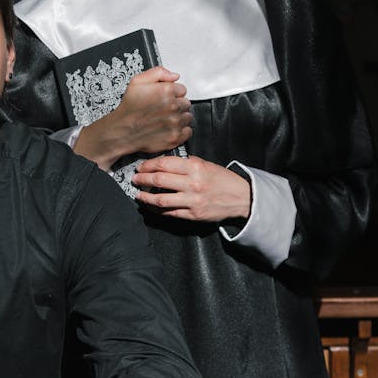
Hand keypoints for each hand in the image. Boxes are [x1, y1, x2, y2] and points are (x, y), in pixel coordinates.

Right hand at [74, 67, 191, 170]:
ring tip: (165, 118)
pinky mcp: (176, 136)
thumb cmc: (129, 108)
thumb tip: (174, 76)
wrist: (123, 130)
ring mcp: (175, 122)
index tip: (165, 98)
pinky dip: (181, 130)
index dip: (173, 93)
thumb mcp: (137, 81)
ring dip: (179, 117)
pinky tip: (169, 128)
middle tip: (163, 109)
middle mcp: (173, 106)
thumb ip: (158, 72)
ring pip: (187, 117)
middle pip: (186, 103)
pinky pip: (188, 131)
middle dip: (176, 105)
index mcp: (166, 91)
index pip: (182, 89)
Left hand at [133, 155, 251, 222]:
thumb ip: (186, 163)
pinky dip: (157, 210)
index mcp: (195, 167)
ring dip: (145, 197)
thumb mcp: (206, 164)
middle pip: (159, 180)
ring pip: (161, 200)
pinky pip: (170, 213)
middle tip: (135, 178)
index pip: (164, 164)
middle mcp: (193, 183)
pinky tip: (151, 206)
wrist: (242, 197)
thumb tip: (163, 163)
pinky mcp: (193, 215)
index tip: (141, 166)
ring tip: (138, 194)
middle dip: (142, 179)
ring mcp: (192, 201)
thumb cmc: (222, 179)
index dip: (149, 165)